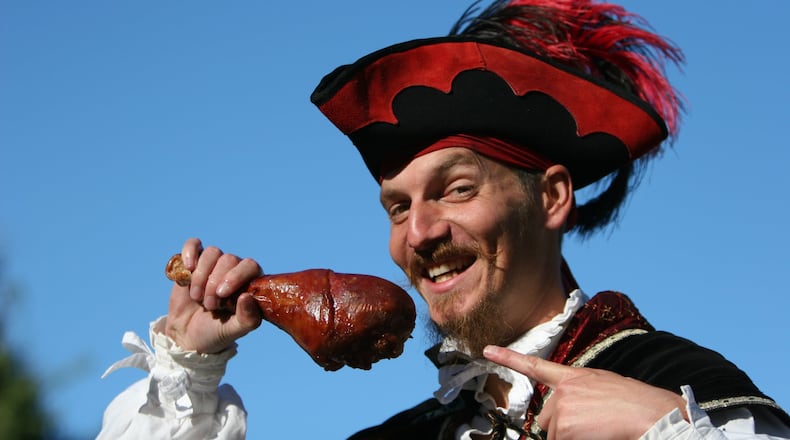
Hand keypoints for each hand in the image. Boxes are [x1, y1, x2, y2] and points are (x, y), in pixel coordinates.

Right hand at [165, 238, 262, 353]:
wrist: (187, 335)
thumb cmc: (216, 332)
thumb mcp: (233, 331)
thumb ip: (247, 319)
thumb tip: (247, 297)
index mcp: (250, 283)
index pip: (250, 266)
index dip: (235, 276)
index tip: (222, 294)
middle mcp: (234, 270)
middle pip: (228, 259)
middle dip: (214, 282)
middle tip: (209, 305)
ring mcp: (213, 265)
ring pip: (212, 252)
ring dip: (201, 276)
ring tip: (196, 297)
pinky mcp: (193, 263)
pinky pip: (194, 244)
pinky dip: (189, 252)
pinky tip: (187, 267)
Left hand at [483, 345, 686, 439]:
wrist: (654, 416)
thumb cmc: (639, 406)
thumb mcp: (606, 390)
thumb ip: (580, 397)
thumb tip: (564, 419)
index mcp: (576, 377)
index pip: (536, 366)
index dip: (508, 358)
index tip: (487, 350)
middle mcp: (564, 390)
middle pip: (546, 420)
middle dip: (563, 431)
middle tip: (593, 429)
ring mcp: (561, 407)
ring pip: (553, 435)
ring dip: (572, 439)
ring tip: (600, 432)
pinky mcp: (562, 426)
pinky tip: (597, 436)